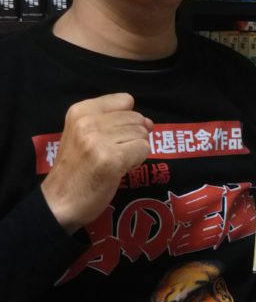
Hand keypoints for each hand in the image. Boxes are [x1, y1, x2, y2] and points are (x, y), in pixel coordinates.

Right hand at [41, 93, 153, 232]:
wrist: (60, 202)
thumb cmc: (75, 170)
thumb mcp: (83, 135)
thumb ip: (114, 122)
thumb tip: (149, 122)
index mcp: (80, 111)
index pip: (125, 100)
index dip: (127, 119)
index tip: (114, 136)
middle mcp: (89, 122)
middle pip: (136, 118)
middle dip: (133, 137)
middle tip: (114, 154)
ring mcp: (100, 140)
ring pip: (142, 135)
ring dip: (134, 151)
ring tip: (114, 163)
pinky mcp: (113, 159)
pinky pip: (143, 149)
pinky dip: (137, 161)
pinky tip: (120, 170)